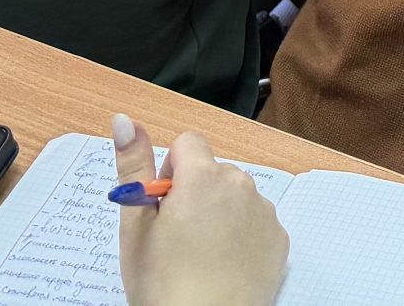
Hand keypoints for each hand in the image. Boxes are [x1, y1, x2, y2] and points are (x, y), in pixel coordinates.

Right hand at [113, 115, 288, 305]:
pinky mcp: (279, 239)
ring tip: (199, 257)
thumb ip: (133, 166)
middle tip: (175, 239)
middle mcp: (241, 185)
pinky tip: (223, 266)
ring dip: (218, 213)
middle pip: (213, 171)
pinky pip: (256, 222)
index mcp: (204, 176)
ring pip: (235, 197)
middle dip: (194, 194)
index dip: (171, 170)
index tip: (162, 205)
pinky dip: (240, 235)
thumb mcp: (136, 226)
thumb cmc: (163, 284)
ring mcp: (265, 212)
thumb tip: (124, 118)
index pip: (188, 142)